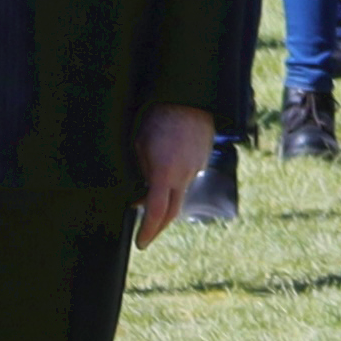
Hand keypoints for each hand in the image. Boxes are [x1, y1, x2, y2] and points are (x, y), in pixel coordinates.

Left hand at [133, 104, 215, 247]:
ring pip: (180, 192)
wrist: (189, 98)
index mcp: (164, 173)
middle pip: (172, 211)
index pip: (155, 211)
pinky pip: (187, 176)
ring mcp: (196, 167)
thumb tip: (138, 196)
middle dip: (158, 227)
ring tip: (150, 202)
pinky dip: (175, 181)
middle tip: (146, 236)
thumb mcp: (138, 145)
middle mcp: (184, 175)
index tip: (140, 243)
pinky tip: (166, 170)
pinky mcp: (202, 159)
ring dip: (166, 200)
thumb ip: (140, 173)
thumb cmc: (156, 118)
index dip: (147, 230)